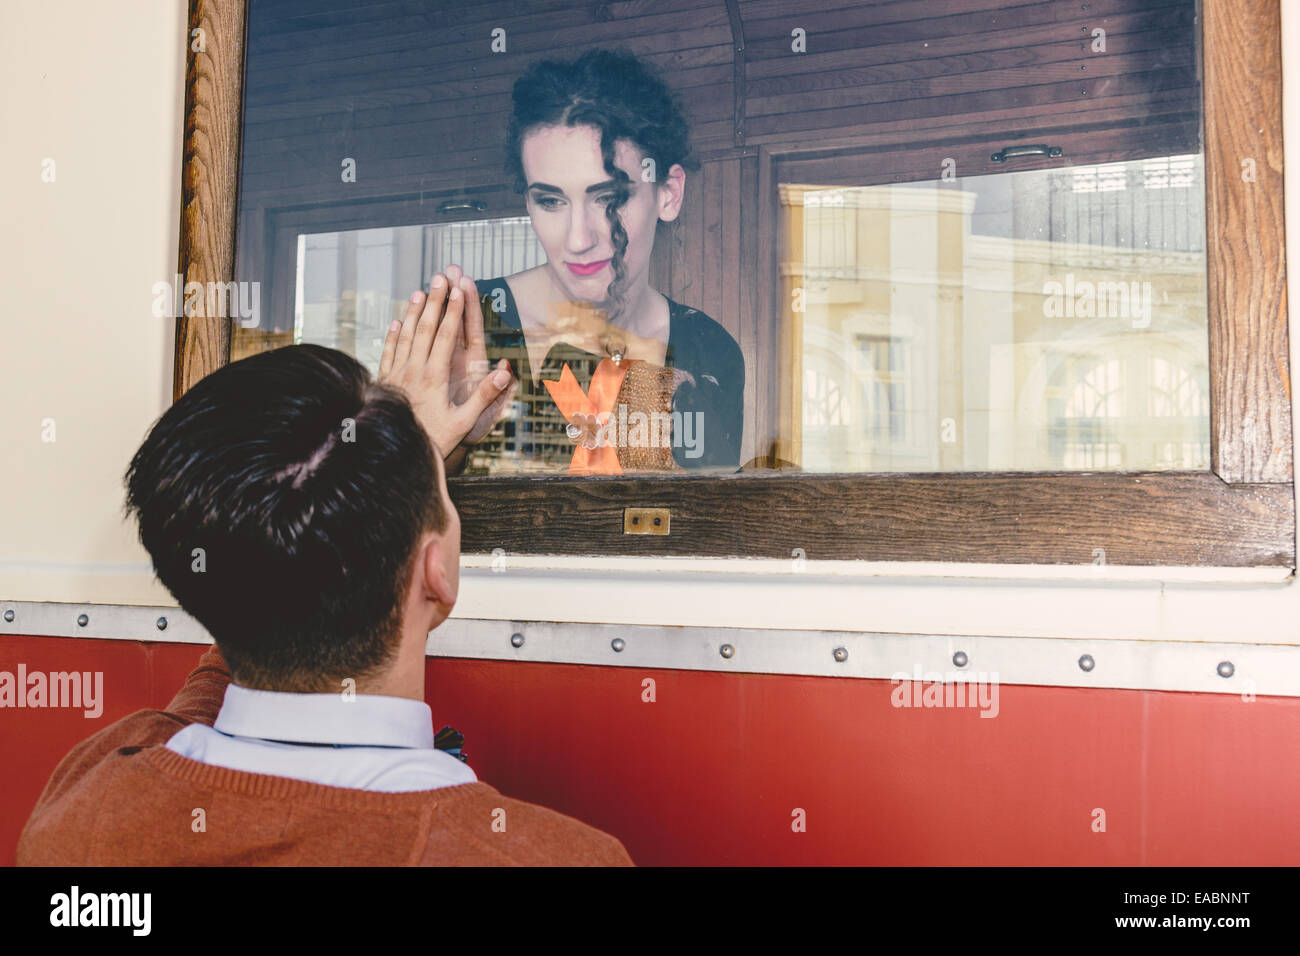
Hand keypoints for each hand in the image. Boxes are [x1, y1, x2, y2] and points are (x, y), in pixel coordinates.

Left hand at [378, 273, 512, 457]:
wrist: (397, 452)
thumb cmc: (435, 439)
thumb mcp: (465, 422)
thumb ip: (485, 396)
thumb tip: (505, 372)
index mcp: (435, 377)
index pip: (446, 337)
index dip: (454, 312)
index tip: (459, 291)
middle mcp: (414, 371)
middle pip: (424, 328)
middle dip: (434, 301)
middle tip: (440, 278)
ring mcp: (397, 374)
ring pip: (405, 335)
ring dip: (413, 311)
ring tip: (419, 291)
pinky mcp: (386, 381)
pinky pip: (389, 352)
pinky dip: (393, 335)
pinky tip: (395, 322)